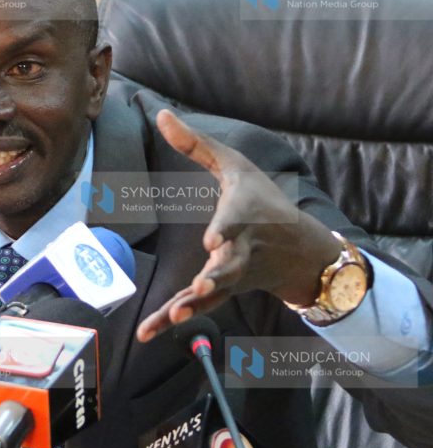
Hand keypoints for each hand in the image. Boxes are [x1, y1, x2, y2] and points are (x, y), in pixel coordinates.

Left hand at [136, 110, 341, 341]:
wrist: (301, 248)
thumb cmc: (262, 199)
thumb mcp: (234, 165)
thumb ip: (195, 144)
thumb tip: (160, 113)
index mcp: (245, 215)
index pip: (236, 222)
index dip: (226, 230)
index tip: (213, 241)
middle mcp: (242, 249)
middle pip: (231, 265)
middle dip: (218, 276)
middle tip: (203, 286)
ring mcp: (234, 275)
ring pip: (215, 293)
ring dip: (195, 304)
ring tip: (176, 315)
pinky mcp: (223, 292)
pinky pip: (197, 308)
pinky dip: (172, 320)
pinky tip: (145, 333)